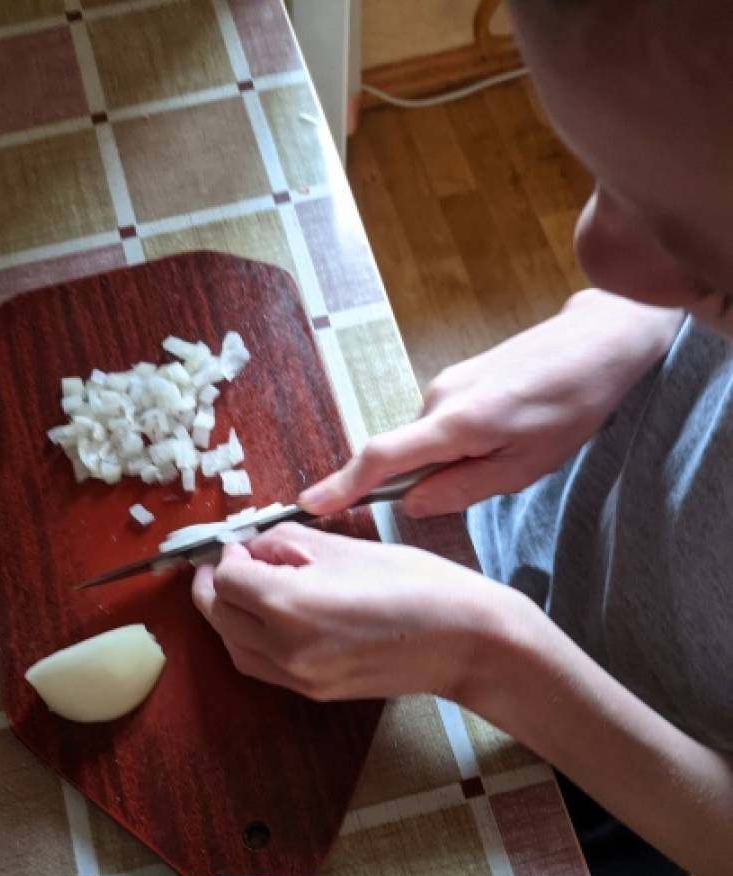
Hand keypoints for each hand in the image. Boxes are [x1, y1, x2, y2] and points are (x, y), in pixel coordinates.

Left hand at [191, 523, 515, 701]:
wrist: (466, 641)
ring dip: (227, 616)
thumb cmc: (417, 585)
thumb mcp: (346, 547)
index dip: (228, 555)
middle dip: (216, 585)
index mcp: (289, 606)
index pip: (227, 579)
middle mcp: (284, 649)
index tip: (242, 542)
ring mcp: (298, 678)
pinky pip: (260, 666)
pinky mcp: (314, 692)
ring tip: (246, 589)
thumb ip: (286, 543)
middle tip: (229, 561)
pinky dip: (250, 640)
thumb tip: (253, 547)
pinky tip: (268, 618)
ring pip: (233, 647)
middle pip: (218, 616)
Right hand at [300, 290, 682, 517]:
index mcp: (456, 423)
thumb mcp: (525, 466)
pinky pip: (439, 424)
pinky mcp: (455, 377)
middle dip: (430, 480)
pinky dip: (459, 441)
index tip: (309, 505)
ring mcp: (444, 382)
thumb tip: (411, 503)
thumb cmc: (571, 405)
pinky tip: (508, 430)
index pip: (383, 458)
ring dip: (455, 459)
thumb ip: (462, 488)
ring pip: (427, 442)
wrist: (597, 341)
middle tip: (494, 473)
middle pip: (406, 456)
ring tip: (515, 446)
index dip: (344, 485)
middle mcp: (438, 397)